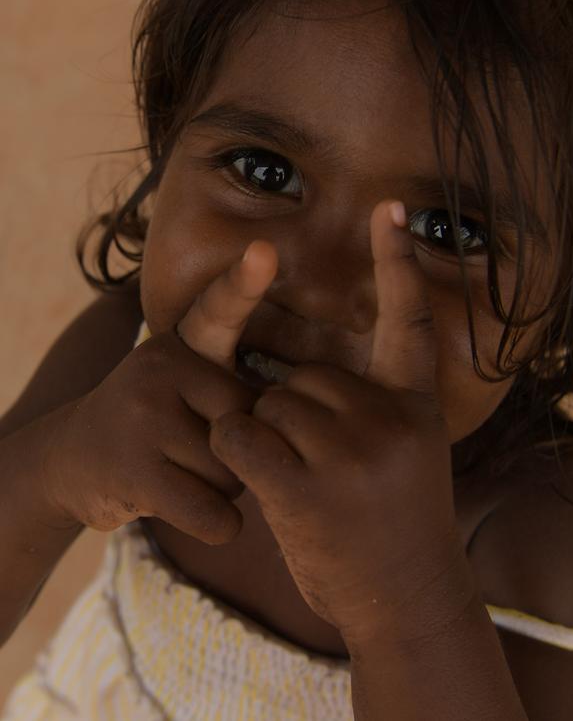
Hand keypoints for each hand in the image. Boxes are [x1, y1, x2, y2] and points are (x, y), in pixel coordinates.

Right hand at [40, 244, 277, 545]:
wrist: (69, 460)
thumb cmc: (156, 424)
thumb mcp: (185, 384)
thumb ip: (231, 384)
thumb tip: (298, 414)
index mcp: (184, 344)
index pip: (219, 311)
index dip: (243, 283)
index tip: (265, 252)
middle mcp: (162, 368)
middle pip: (251, 425)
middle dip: (240, 453)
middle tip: (193, 448)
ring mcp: (145, 416)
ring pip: (235, 473)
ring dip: (221, 489)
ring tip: (177, 470)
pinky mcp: (135, 469)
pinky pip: (215, 512)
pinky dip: (217, 524)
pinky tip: (184, 507)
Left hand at [209, 200, 463, 646]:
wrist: (408, 601)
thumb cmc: (396, 527)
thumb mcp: (407, 457)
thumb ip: (371, 411)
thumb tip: (299, 379)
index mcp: (415, 407)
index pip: (408, 321)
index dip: (398, 263)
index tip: (390, 208)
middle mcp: (389, 419)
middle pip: (303, 377)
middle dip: (293, 416)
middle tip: (324, 472)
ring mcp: (350, 452)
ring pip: (267, 405)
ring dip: (265, 441)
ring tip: (304, 487)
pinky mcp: (306, 486)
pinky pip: (240, 435)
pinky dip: (237, 454)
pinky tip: (267, 487)